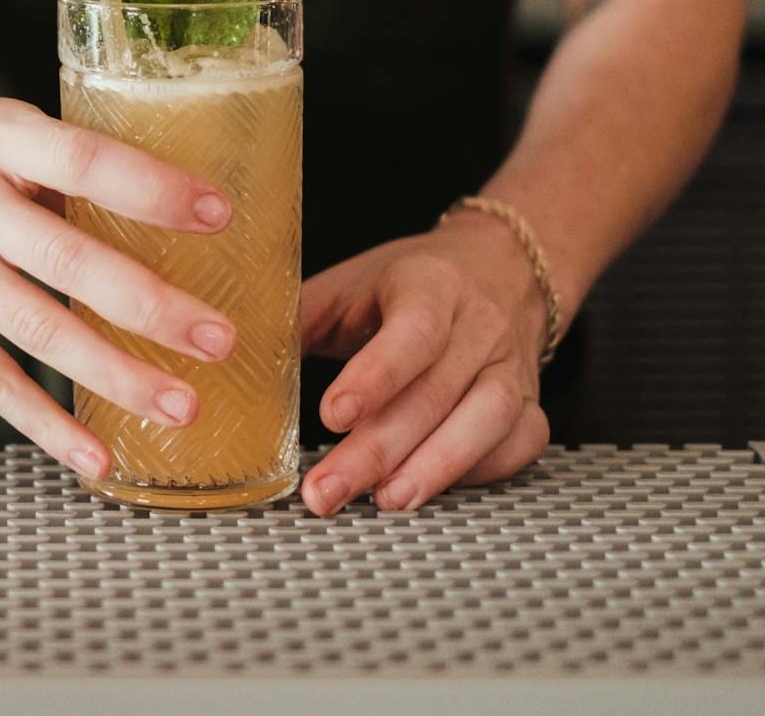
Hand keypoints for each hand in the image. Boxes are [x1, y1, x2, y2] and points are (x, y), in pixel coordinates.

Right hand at [0, 97, 238, 479]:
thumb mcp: (9, 137)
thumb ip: (76, 165)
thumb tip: (201, 216)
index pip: (80, 158)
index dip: (149, 188)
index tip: (219, 216)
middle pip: (65, 259)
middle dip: (150, 305)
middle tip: (220, 338)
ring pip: (38, 331)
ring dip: (117, 375)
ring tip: (183, 404)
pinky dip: (49, 426)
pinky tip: (99, 458)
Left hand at [298, 214, 550, 515]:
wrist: (502, 263)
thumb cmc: (412, 280)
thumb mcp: (350, 282)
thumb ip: (299, 318)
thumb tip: (235, 357)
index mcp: (430, 286)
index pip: (411, 333)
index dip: (374, 377)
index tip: (332, 415)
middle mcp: (477, 325)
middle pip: (434, 393)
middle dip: (377, 451)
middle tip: (327, 491)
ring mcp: (509, 365)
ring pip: (484, 421)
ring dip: (434, 468)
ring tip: (385, 501)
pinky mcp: (529, 400)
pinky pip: (518, 441)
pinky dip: (480, 471)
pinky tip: (435, 489)